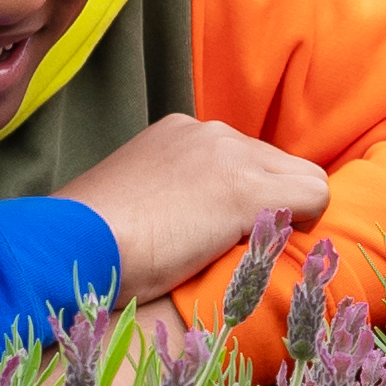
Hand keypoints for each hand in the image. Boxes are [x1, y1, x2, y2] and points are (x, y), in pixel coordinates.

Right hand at [62, 115, 331, 307]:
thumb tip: (191, 223)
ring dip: (283, 216)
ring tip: (242, 252)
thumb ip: (167, 195)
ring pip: (303, 180)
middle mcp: (210, 133)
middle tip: (235, 248)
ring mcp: (230, 156)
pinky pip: (314, 196)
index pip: (245, 159)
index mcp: (179, 133)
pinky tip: (262, 249)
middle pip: (279, 166)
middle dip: (270, 205)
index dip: (246, 200)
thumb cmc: (90, 243)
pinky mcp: (246, 188)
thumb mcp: (133, 203)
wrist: (71, 246)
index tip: (221, 233)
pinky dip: (302, 226)